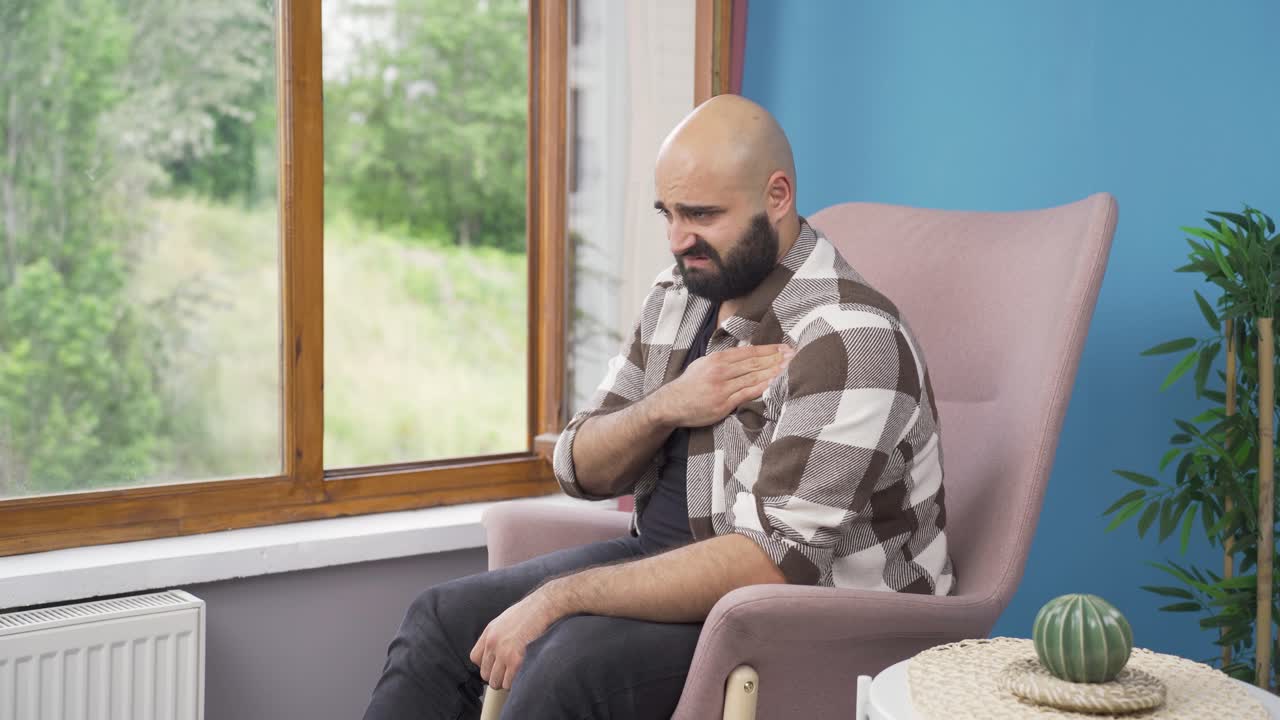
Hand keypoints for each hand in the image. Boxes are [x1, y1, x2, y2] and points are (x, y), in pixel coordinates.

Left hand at [469, 587, 563, 690]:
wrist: (543, 607)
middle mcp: (492, 643)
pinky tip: (521, 675)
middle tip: (508, 673)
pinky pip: (508, 682)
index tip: (495, 664)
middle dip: (496, 676)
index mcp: (488, 633)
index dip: (485, 664)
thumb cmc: (529, 613)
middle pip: (485, 673)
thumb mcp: (504, 620)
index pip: (475, 658)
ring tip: (514, 676)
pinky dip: (514, 683)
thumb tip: (495, 652)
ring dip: (505, 682)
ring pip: (495, 681)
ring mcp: (503, 652)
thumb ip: (497, 635)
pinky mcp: (516, 660)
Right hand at [650, 343, 792, 427]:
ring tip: (789, 367)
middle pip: (754, 363)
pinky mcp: (723, 404)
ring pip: (753, 377)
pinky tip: (774, 383)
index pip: (748, 352)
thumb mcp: (703, 364)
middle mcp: (720, 371)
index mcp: (717, 359)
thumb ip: (724, 359)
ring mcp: (722, 388)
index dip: (769, 349)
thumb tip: (745, 353)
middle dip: (776, 358)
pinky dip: (762, 387)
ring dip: (773, 371)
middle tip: (794, 355)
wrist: (672, 404)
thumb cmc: (689, 385)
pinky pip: (747, 393)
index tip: (785, 347)